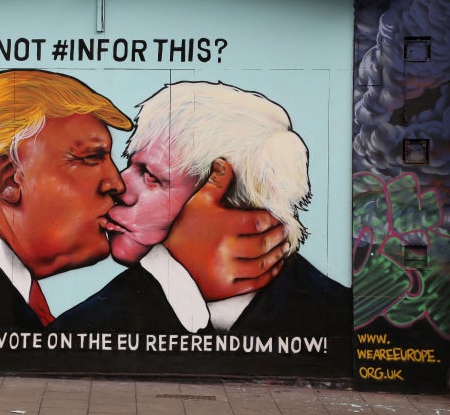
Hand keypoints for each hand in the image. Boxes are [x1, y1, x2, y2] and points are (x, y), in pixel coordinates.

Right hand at [164, 159, 288, 300]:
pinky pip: (255, 283)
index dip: (272, 220)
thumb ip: (216, 183)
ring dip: (277, 256)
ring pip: (262, 264)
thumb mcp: (198, 203)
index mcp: (222, 226)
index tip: (277, 218)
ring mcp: (226, 271)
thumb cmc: (184, 230)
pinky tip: (274, 266)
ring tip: (283, 248)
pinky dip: (269, 275)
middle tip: (284, 232)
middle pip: (263, 243)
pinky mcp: (226, 288)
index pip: (258, 222)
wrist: (167, 264)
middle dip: (278, 237)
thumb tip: (225, 161)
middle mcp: (226, 250)